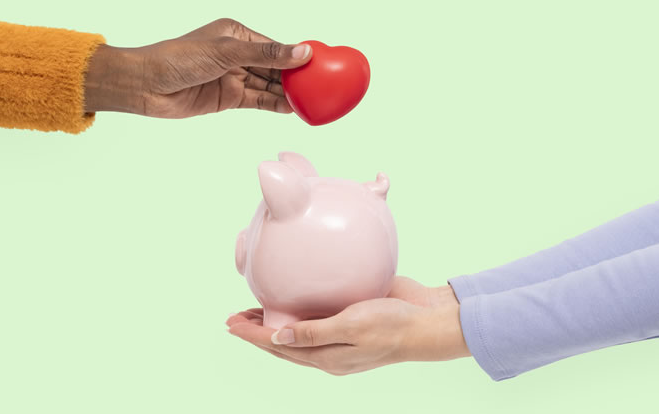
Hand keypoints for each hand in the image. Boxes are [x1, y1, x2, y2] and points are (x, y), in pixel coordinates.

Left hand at [84, 18, 311, 117]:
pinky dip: (274, 105)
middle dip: (296, 78)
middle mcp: (237, 55)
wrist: (146, 86)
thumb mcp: (226, 52)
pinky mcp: (228, 98)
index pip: (275, 46)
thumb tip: (301, 51)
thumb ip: (266, 54)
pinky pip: (258, 101)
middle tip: (322, 87)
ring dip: (287, 94)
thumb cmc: (178, 59)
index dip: (297, 56)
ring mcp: (233, 77)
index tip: (321, 65)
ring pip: (268, 86)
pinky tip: (292, 109)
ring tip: (312, 101)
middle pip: (274, 67)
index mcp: (237, 35)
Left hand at [226, 277, 470, 375]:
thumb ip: (314, 333)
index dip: (252, 335)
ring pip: (297, 333)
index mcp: (327, 357)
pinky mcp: (350, 319)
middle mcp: (329, 350)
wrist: (428, 321)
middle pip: (283, 342)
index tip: (230, 323)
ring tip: (254, 310)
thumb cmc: (393, 326)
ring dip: (274, 323)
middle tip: (234, 316)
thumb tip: (277, 338)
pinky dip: (297, 313)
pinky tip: (293, 300)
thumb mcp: (351, 327)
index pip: (278, 346)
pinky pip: (316, 320)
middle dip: (257, 331)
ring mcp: (340, 335)